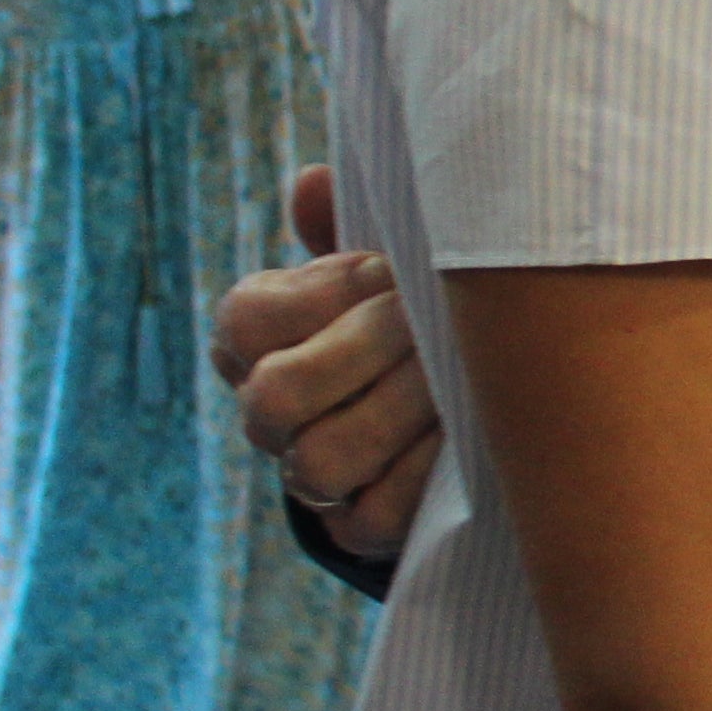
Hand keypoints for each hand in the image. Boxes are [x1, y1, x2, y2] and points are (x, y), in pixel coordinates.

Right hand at [212, 163, 440, 556]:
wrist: (463, 405)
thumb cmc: (417, 309)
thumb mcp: (391, 263)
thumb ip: (352, 225)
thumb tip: (316, 183)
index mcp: (259, 340)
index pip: (246, 323)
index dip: (323, 293)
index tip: (388, 270)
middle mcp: (270, 411)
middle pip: (276, 396)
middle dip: (365, 350)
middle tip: (429, 323)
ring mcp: (312, 476)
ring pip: (320, 461)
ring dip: (397, 411)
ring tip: (455, 374)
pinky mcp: (363, 527)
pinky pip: (374, 516)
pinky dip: (423, 472)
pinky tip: (465, 433)